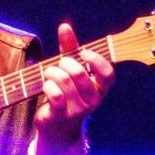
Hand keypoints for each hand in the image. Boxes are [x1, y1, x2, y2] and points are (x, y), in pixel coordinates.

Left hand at [33, 23, 114, 154]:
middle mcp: (93, 100)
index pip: (108, 75)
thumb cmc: (65, 93)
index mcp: (100, 88)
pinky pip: (55, 94)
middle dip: (64, 63)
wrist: (56, 128)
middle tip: (58, 64)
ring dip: (51, 72)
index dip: (96, 61)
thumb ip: (69, 49)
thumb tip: (65, 26)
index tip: (83, 53)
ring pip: (64, 80)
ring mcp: (78, 110)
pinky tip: (46, 86)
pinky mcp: (61, 115)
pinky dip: (47, 85)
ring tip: (48, 74)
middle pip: (79, 73)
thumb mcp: (70, 70)